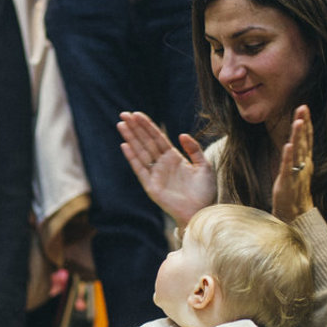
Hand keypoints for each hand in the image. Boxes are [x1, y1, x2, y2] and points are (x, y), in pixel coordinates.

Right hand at [118, 111, 215, 226]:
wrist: (202, 212)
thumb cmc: (204, 192)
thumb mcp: (204, 166)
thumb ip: (194, 149)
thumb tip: (181, 134)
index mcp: (174, 157)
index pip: (158, 137)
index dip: (147, 126)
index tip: (137, 114)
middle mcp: (162, 164)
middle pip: (146, 142)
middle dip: (135, 128)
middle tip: (124, 114)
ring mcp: (155, 174)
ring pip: (140, 152)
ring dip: (130, 138)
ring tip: (121, 124)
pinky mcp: (151, 186)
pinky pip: (140, 169)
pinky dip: (132, 158)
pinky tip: (125, 145)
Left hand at [271, 105, 313, 221]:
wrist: (295, 213)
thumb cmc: (294, 190)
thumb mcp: (296, 168)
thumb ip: (297, 154)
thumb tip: (295, 139)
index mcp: (305, 160)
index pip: (307, 137)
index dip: (306, 122)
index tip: (304, 107)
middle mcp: (303, 164)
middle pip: (304, 140)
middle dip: (303, 123)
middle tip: (303, 107)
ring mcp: (296, 172)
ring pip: (298, 151)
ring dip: (298, 136)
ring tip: (298, 122)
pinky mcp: (287, 182)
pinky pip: (288, 167)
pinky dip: (288, 156)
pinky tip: (288, 146)